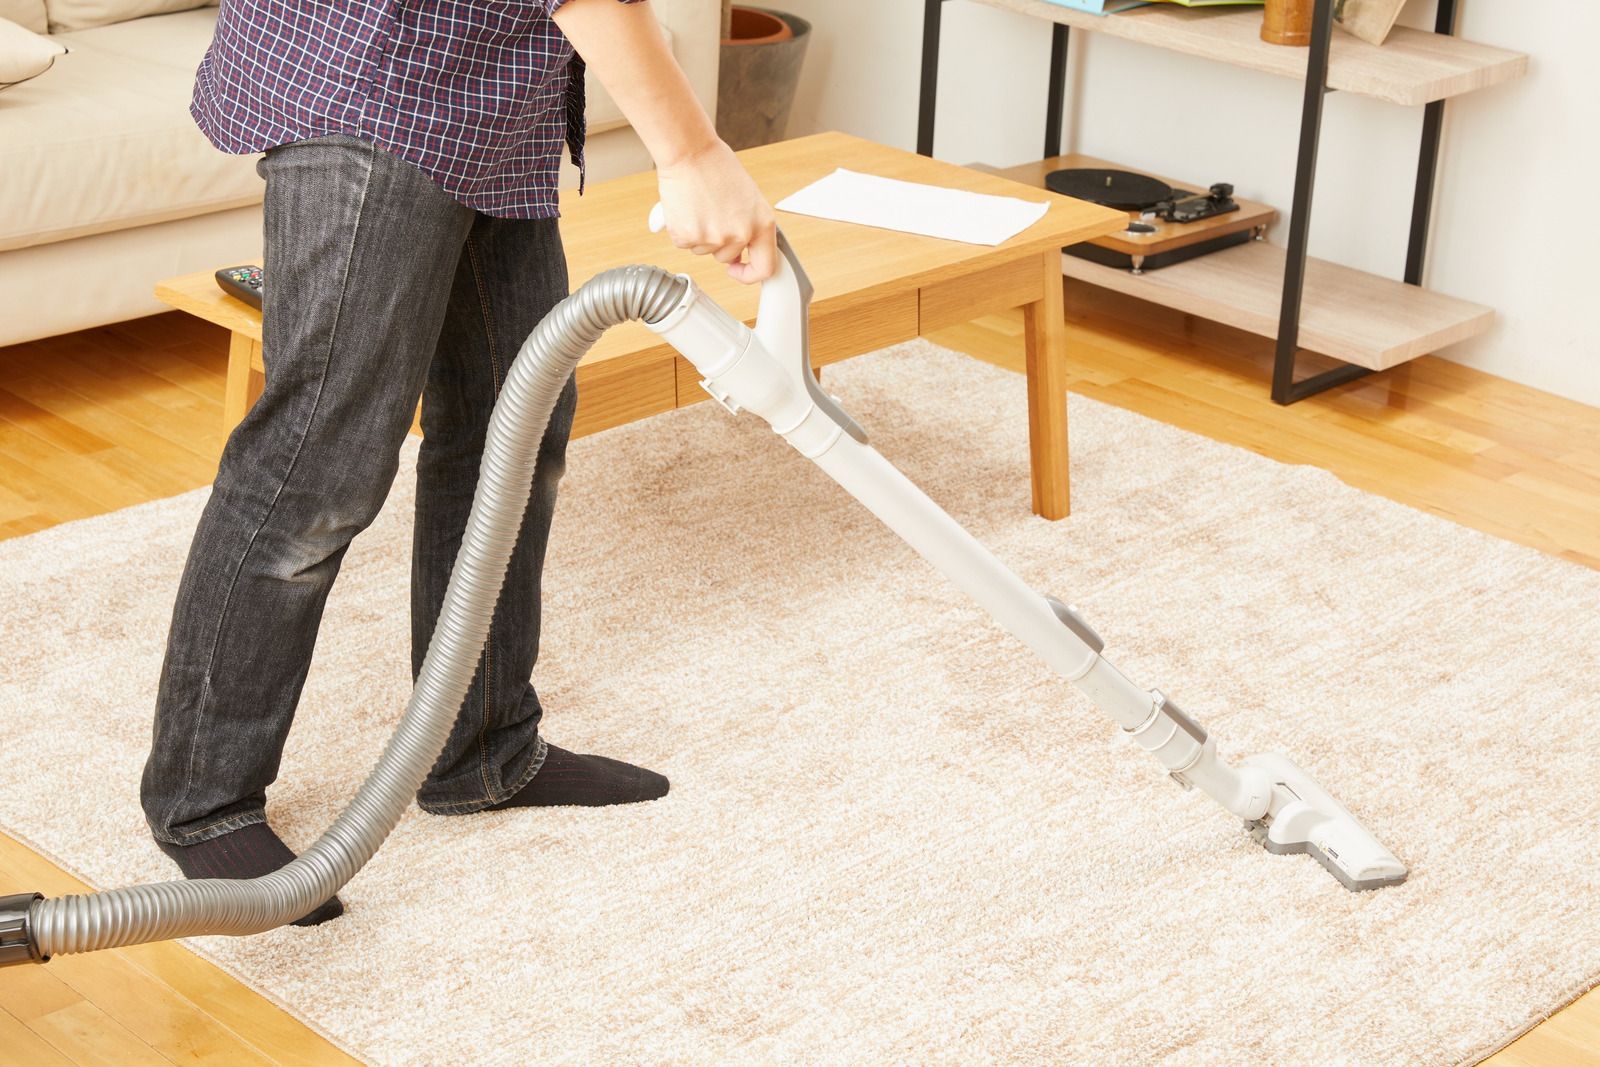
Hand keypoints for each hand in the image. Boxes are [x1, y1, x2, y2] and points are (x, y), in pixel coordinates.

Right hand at [656, 141, 776, 283]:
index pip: (765, 268)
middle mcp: (741, 233)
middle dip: (717, 243)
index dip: (749, 273)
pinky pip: (684, 243)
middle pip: (726, 257)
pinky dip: (682, 229)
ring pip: (703, 251)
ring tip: (699, 204)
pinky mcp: (688, 236)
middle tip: (711, 214)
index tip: (737, 268)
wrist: (690, 152)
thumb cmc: (717, 167)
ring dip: (699, 234)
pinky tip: (686, 207)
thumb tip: (739, 254)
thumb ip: (749, 226)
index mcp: (763, 223)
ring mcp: (714, 237)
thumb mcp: (748, 198)